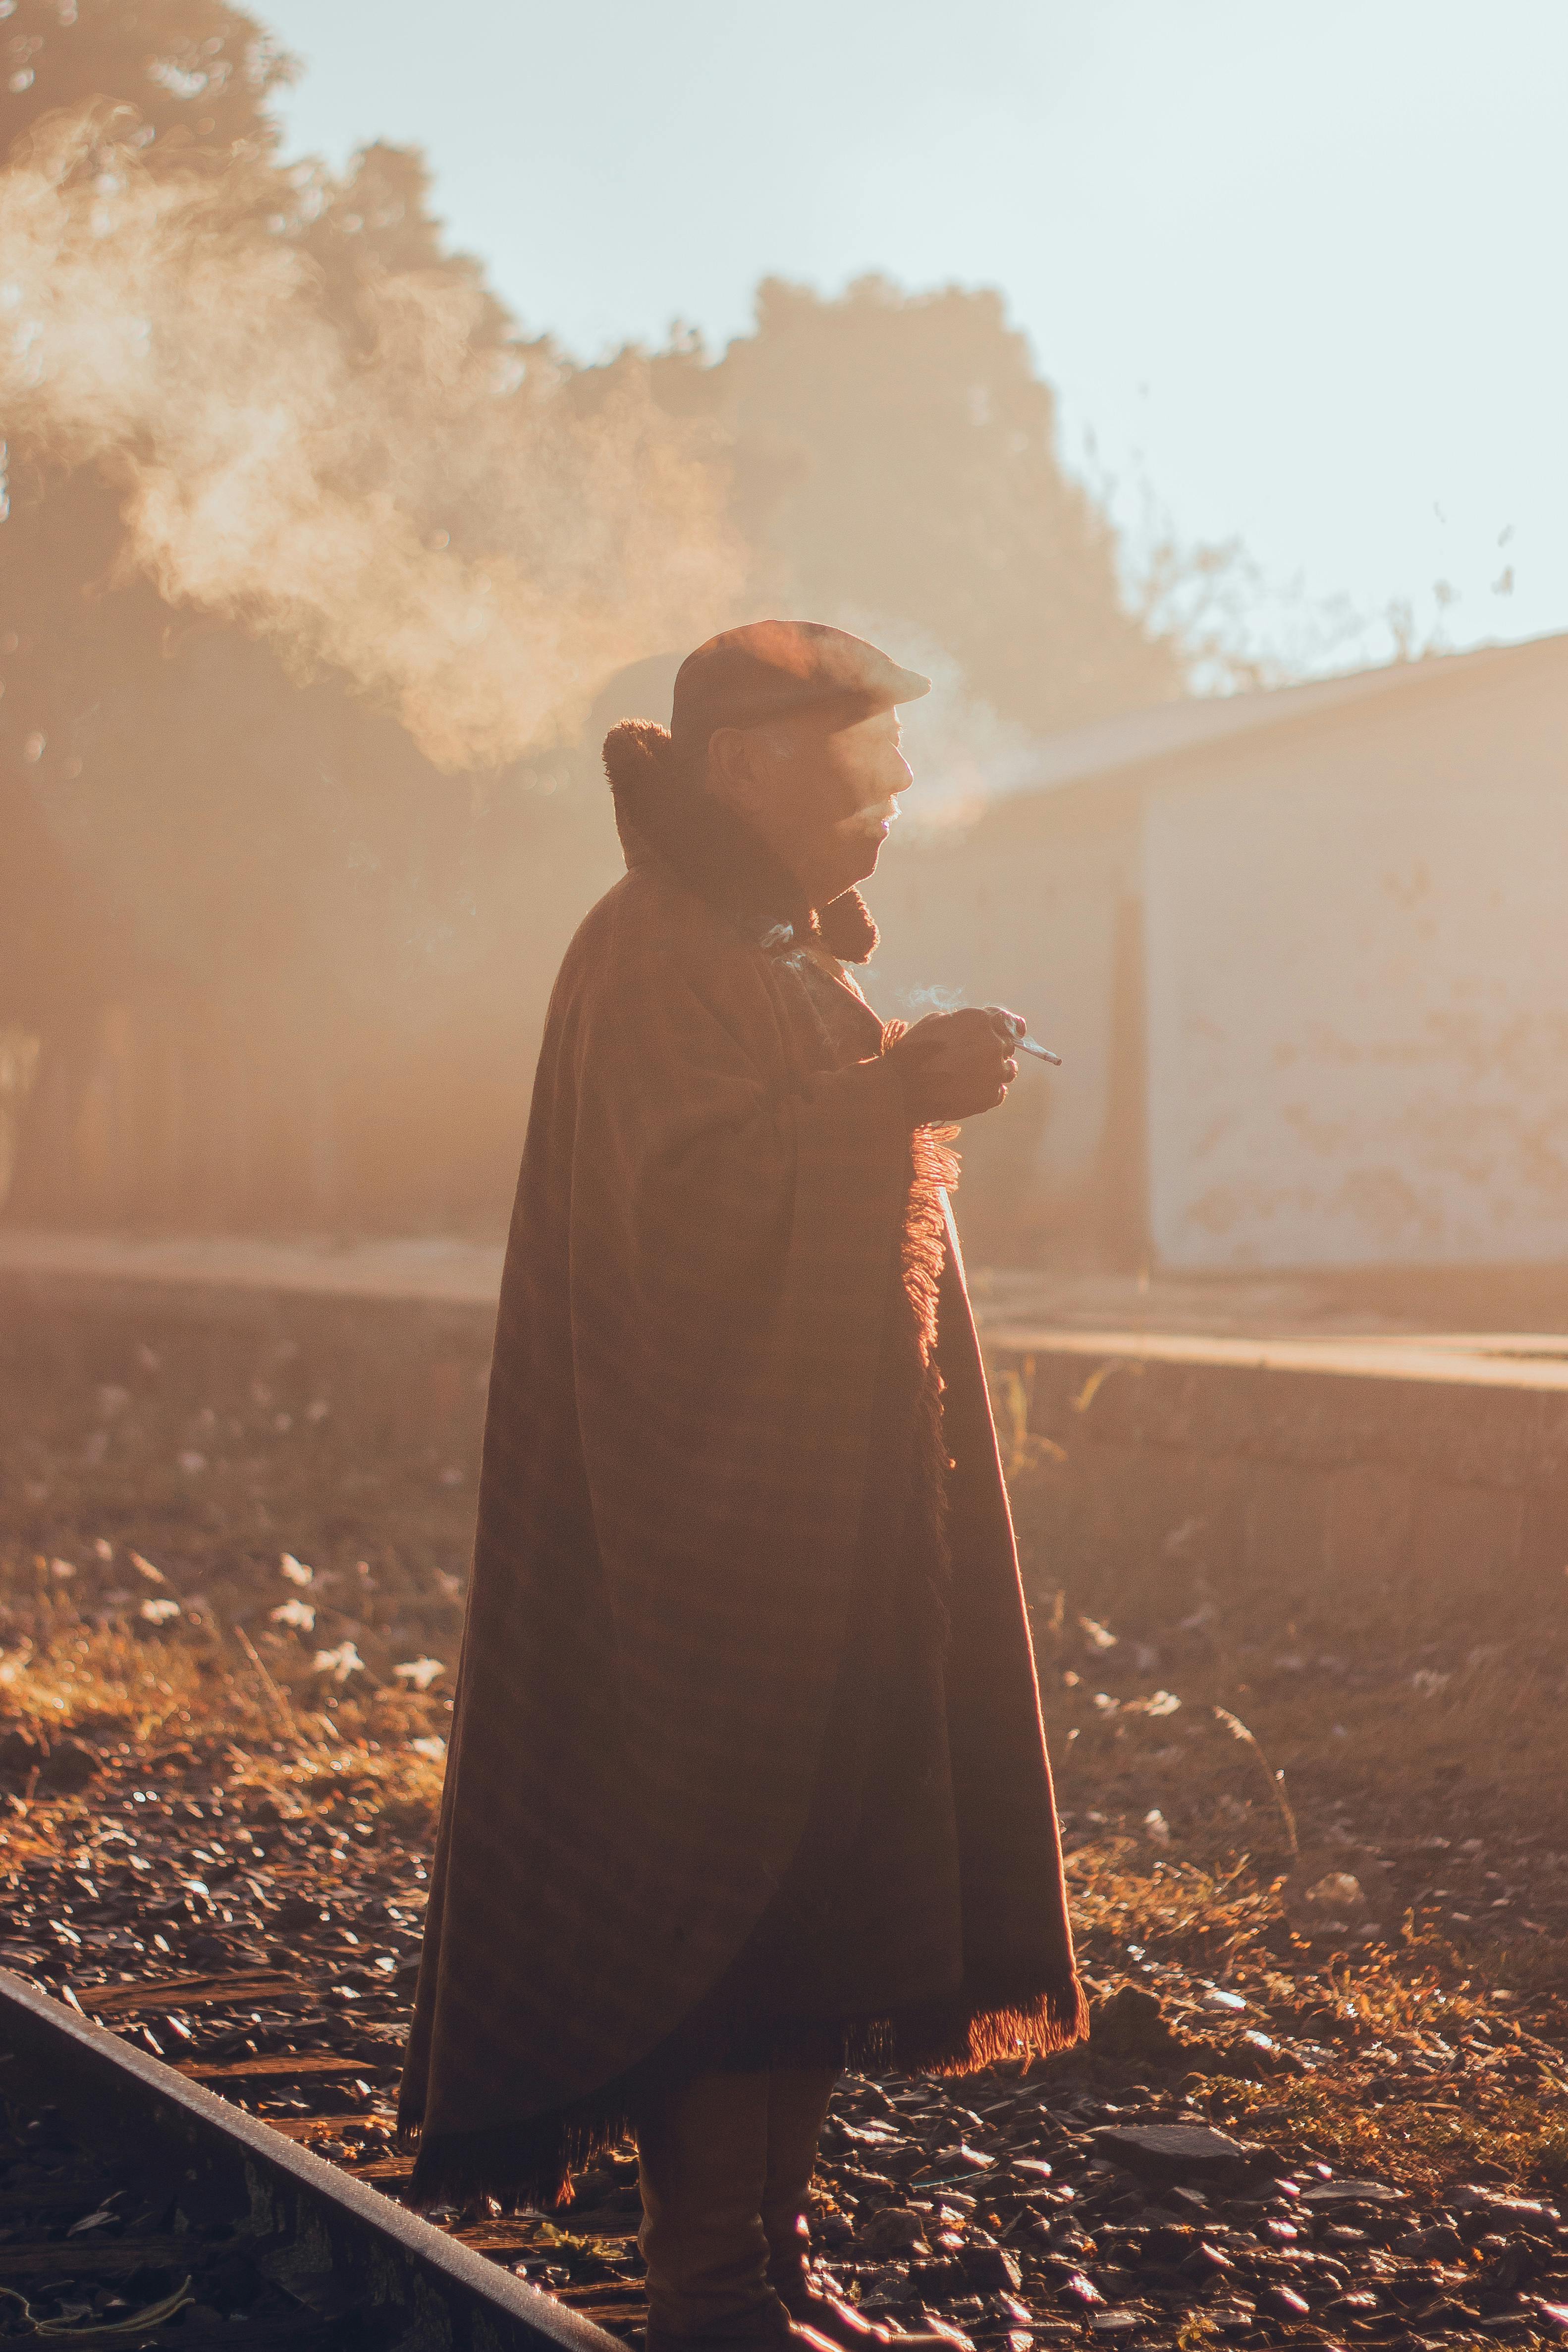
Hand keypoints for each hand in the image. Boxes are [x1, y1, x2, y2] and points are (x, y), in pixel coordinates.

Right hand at [888, 1005, 1022, 1121]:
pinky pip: (999, 1092)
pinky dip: (989, 1091)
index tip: (1018, 1031)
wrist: (903, 1087)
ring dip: (996, 1071)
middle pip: (1007, 1046)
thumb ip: (962, 1021)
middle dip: (995, 1050)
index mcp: (980, 1021)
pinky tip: (970, 1091)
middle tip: (974, 1059)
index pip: (1008, 1021)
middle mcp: (993, 1044)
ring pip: (1008, 1070)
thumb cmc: (913, 1051)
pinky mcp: (990, 1096)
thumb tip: (974, 1027)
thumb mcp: (935, 1022)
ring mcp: (994, 1072)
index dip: (1013, 1026)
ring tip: (973, 1077)